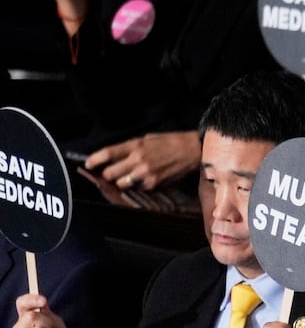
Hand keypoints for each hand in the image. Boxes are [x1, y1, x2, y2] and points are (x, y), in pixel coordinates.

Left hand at [84, 131, 201, 191]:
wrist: (192, 150)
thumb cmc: (170, 142)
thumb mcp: (147, 139)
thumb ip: (130, 148)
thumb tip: (114, 157)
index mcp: (134, 146)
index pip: (106, 154)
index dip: (93, 160)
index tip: (88, 164)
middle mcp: (138, 160)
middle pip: (110, 173)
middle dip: (107, 174)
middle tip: (110, 173)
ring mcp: (146, 174)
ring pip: (121, 183)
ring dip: (121, 181)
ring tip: (128, 177)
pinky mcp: (155, 184)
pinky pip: (137, 188)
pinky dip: (138, 185)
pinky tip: (145, 179)